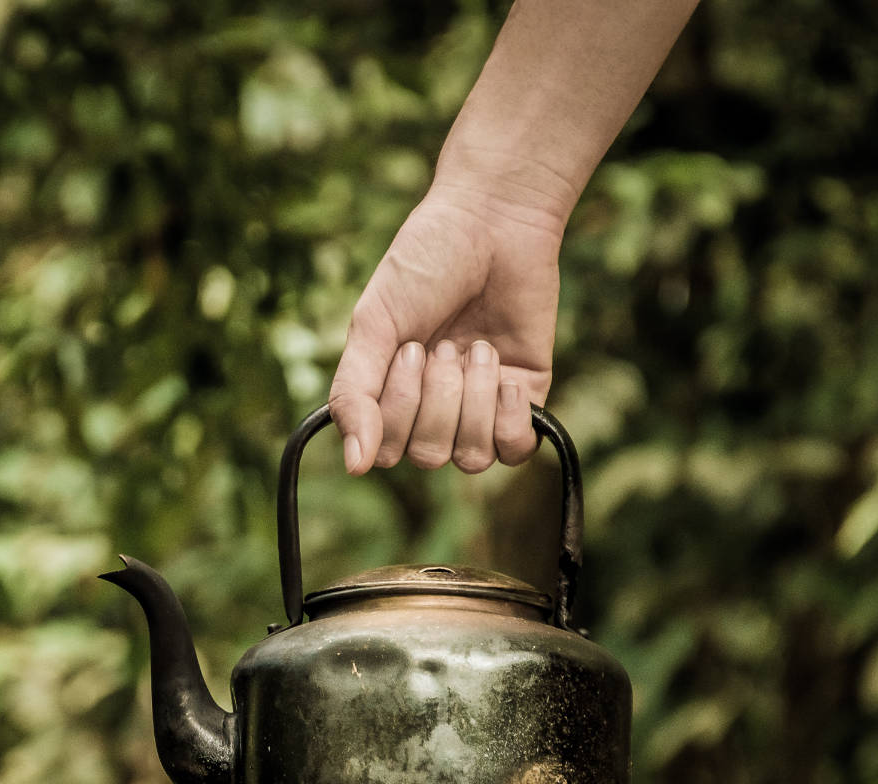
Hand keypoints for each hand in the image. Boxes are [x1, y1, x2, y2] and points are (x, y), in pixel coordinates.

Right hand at [327, 182, 564, 474]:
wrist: (492, 222)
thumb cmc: (423, 265)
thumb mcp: (373, 326)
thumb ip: (354, 395)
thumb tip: (355, 467)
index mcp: (387, 396)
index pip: (385, 452)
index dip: (398, 410)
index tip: (409, 348)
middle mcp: (430, 411)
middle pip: (427, 454)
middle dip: (437, 398)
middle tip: (444, 342)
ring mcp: (477, 409)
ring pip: (470, 458)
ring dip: (473, 402)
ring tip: (478, 348)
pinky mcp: (524, 400)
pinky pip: (515, 450)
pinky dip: (510, 420)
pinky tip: (506, 378)